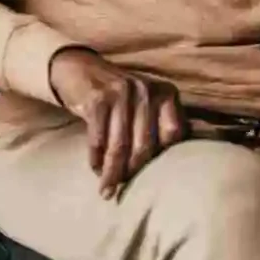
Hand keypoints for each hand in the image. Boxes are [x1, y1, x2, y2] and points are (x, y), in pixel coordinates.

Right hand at [48, 49, 187, 198]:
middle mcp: (146, 90)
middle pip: (145, 144)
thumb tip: (179, 168)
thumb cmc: (119, 97)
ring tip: (106, 190)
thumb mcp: (146, 103)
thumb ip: (163, 126)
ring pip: (120, 145)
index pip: (173, 135)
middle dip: (133, 172)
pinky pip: (98, 138)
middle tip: (123, 190)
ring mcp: (121, 92)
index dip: (161, 159)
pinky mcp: (97, 98)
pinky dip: (96, 158)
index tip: (152, 179)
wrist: (80, 68)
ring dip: (112, 173)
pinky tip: (95, 169)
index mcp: (165, 93)